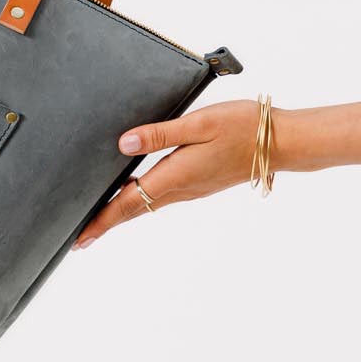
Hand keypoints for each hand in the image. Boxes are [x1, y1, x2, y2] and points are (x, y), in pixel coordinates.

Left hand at [71, 98, 266, 248]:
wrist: (281, 143)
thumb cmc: (242, 126)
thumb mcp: (199, 123)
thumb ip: (160, 133)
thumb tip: (124, 144)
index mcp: (176, 174)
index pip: (130, 203)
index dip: (102, 221)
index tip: (79, 239)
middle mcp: (182, 188)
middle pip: (136, 209)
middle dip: (106, 223)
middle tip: (80, 237)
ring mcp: (193, 188)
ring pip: (150, 204)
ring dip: (123, 211)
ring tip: (101, 217)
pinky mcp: (201, 182)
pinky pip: (164, 196)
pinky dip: (143, 200)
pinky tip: (137, 192)